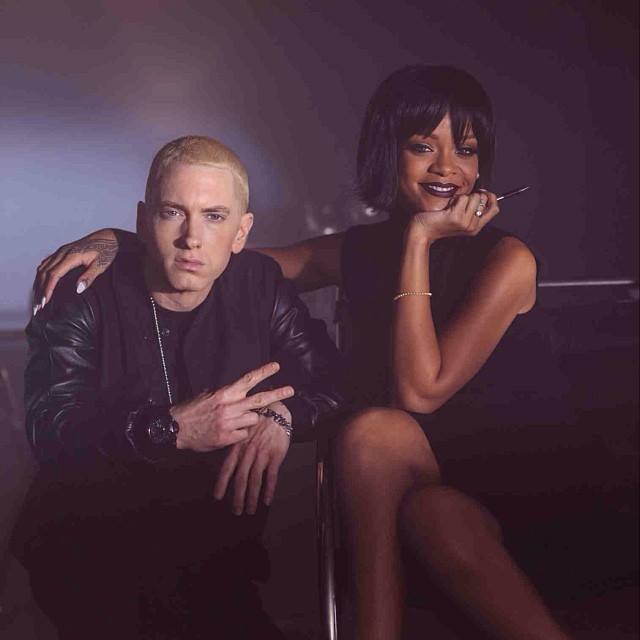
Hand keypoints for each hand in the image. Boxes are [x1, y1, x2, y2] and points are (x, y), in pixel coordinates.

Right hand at [33, 228, 118, 314]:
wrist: (108, 237)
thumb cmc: (106, 251)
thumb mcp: (101, 265)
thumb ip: (89, 277)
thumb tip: (78, 289)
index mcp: (71, 256)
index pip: (54, 275)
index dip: (48, 289)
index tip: (44, 302)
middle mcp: (62, 252)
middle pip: (44, 273)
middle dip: (40, 290)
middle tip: (37, 307)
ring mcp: (60, 251)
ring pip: (42, 268)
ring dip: (38, 284)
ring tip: (37, 299)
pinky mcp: (61, 252)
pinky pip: (45, 264)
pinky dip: (40, 276)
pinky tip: (40, 284)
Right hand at [171, 362, 293, 453]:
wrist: (175, 428)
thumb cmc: (192, 410)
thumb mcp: (208, 396)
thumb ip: (226, 394)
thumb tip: (239, 391)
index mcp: (225, 394)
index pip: (248, 380)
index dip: (264, 372)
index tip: (277, 367)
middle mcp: (230, 407)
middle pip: (260, 399)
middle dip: (277, 393)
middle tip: (291, 390)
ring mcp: (230, 423)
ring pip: (253, 419)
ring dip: (249, 419)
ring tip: (235, 420)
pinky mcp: (227, 438)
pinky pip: (243, 434)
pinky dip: (239, 434)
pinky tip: (227, 432)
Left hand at [213, 401, 290, 514]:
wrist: (275, 410)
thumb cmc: (257, 422)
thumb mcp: (242, 431)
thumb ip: (236, 448)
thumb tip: (229, 465)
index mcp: (238, 447)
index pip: (227, 468)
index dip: (222, 483)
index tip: (218, 497)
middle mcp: (248, 452)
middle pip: (241, 479)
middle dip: (237, 497)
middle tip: (236, 511)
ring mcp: (262, 454)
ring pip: (255, 480)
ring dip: (252, 497)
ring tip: (250, 510)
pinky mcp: (275, 455)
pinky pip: (272, 476)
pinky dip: (269, 489)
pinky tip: (267, 500)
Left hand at [408, 191, 499, 243]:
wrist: (423, 231)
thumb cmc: (438, 222)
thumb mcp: (460, 218)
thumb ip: (472, 209)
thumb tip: (483, 193)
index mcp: (476, 228)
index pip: (495, 209)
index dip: (491, 197)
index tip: (482, 192)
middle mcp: (473, 226)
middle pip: (483, 200)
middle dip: (472, 195)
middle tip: (458, 203)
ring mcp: (465, 222)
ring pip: (473, 197)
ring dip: (462, 197)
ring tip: (451, 206)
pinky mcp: (456, 217)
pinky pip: (462, 198)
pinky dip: (454, 198)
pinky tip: (447, 207)